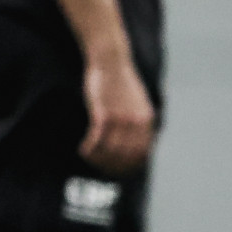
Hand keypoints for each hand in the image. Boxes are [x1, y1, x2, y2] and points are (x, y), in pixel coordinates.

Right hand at [80, 51, 155, 173]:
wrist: (111, 61)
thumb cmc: (121, 82)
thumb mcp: (139, 103)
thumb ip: (139, 122)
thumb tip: (135, 144)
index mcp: (147, 120)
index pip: (142, 154)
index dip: (129, 166)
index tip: (117, 170)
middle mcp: (136, 122)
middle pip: (125, 156)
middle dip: (111, 166)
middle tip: (99, 167)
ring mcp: (120, 119)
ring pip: (109, 151)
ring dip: (97, 159)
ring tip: (89, 157)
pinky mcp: (103, 114)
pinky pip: (96, 140)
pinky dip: (89, 149)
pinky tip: (83, 149)